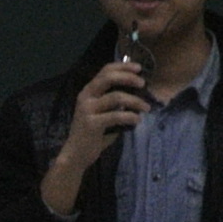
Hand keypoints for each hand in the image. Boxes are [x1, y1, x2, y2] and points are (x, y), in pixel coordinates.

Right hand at [40, 61, 151, 216]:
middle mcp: (86, 97)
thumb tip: (138, 94)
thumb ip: (115, 102)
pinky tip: (137, 120)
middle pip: (109, 78)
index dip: (123, 67)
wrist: (76, 155)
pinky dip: (130, 116)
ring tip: (146, 108)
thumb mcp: (102, 113)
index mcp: (88, 91)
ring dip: (135, 101)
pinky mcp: (92, 124)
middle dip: (128, 77)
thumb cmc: (92, 133)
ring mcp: (87, 109)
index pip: (105, 70)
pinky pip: (116, 116)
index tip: (138, 68)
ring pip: (117, 97)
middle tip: (143, 83)